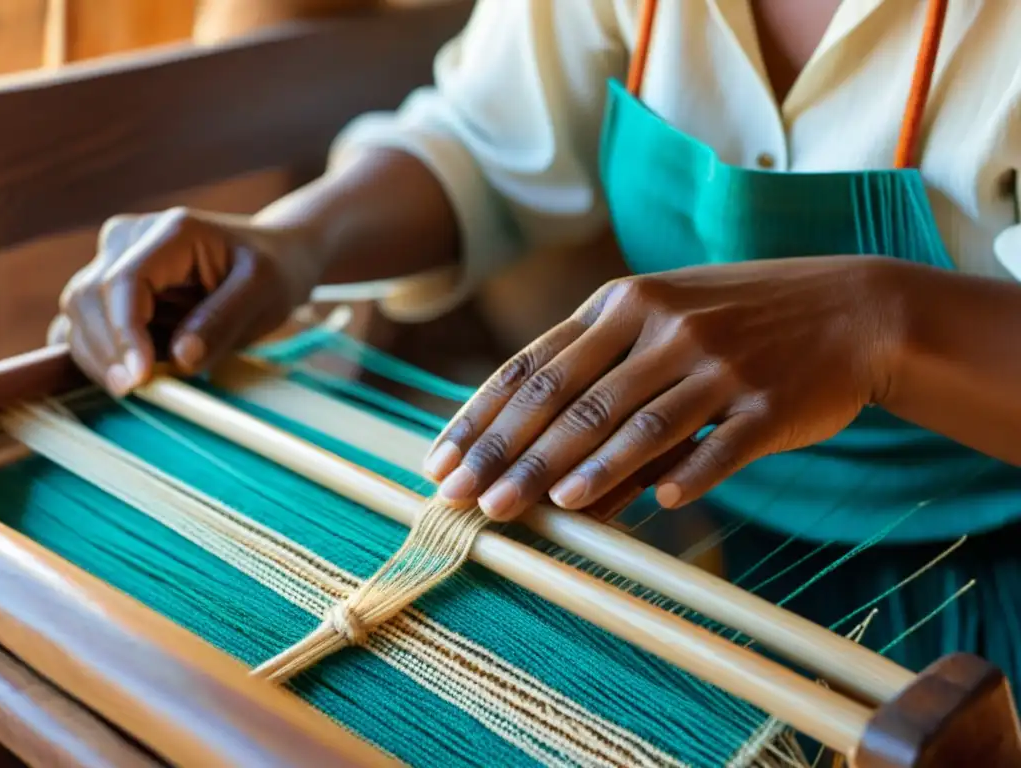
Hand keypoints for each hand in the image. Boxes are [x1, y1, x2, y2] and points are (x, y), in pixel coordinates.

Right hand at [51, 207, 321, 394]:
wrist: (275, 259)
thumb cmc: (274, 272)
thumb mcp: (264, 293)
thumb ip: (223, 321)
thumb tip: (180, 358)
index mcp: (171, 232)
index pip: (124, 282)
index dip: (124, 333)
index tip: (139, 378)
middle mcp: (130, 239)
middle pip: (89, 299)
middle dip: (107, 352)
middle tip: (140, 391)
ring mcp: (114, 261)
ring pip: (78, 314)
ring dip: (101, 357)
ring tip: (146, 383)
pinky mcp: (111, 288)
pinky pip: (84, 325)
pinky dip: (98, 354)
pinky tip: (126, 375)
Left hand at [424, 256, 905, 520]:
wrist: (850, 308)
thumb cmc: (735, 324)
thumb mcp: (662, 328)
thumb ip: (601, 384)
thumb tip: (548, 474)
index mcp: (623, 302)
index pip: (533, 367)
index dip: (482, 419)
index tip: (441, 463)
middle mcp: (663, 325)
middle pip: (573, 400)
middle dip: (513, 455)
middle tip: (470, 501)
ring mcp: (719, 361)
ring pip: (638, 423)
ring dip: (585, 470)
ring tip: (538, 508)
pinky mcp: (770, 401)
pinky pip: (721, 446)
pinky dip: (687, 476)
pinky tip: (654, 508)